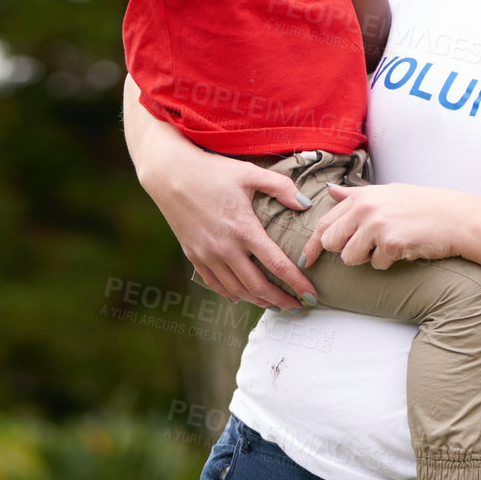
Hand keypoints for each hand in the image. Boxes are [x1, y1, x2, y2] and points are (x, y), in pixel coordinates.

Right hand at [141, 147, 318, 309]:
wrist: (170, 175)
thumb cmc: (211, 171)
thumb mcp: (249, 173)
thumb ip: (281, 187)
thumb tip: (306, 204)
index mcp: (243, 229)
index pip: (277, 265)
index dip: (297, 283)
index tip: (311, 295)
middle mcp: (225, 248)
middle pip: (258, 286)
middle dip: (281, 300)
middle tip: (297, 308)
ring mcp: (207, 255)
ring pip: (236, 290)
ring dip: (258, 300)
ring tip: (275, 305)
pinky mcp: (193, 255)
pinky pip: (214, 284)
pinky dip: (230, 294)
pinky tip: (241, 296)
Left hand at [298, 183, 469, 269]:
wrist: (457, 217)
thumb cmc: (424, 206)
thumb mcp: (387, 193)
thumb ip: (355, 195)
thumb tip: (331, 191)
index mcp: (361, 196)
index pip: (324, 223)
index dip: (312, 245)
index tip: (306, 260)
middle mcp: (365, 208)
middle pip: (331, 243)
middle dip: (345, 250)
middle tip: (367, 247)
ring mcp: (377, 225)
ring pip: (350, 258)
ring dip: (367, 258)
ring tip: (389, 244)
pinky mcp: (391, 243)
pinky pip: (376, 265)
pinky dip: (389, 262)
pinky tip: (405, 248)